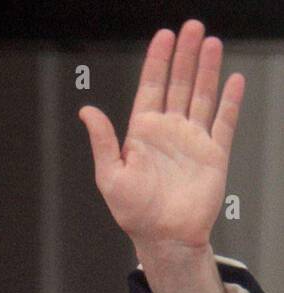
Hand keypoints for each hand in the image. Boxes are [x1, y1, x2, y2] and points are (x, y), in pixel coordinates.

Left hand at [78, 20, 242, 259]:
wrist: (165, 236)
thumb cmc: (134, 212)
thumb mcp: (110, 175)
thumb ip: (103, 141)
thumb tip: (87, 111)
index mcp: (142, 133)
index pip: (150, 88)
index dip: (157, 62)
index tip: (163, 37)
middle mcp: (168, 132)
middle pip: (178, 84)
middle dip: (184, 56)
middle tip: (191, 27)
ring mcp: (193, 140)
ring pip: (202, 96)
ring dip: (206, 70)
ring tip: (210, 43)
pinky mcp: (214, 153)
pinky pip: (224, 122)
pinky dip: (230, 101)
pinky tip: (233, 80)